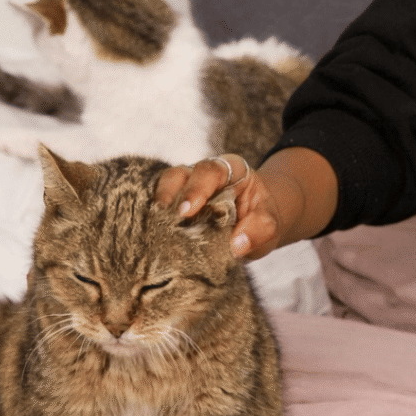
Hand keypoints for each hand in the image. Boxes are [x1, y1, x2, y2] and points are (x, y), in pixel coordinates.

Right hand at [155, 155, 283, 259]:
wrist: (255, 226)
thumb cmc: (261, 219)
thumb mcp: (270, 225)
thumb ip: (259, 230)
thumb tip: (237, 245)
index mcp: (231, 170)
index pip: (211, 171)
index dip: (197, 187)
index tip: (188, 210)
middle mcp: (203, 175)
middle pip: (180, 174)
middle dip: (171, 193)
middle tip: (167, 216)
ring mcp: (185, 188)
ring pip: (163, 187)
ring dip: (156, 204)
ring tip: (150, 224)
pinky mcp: (173, 206)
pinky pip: (156, 206)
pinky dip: (150, 217)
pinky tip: (146, 233)